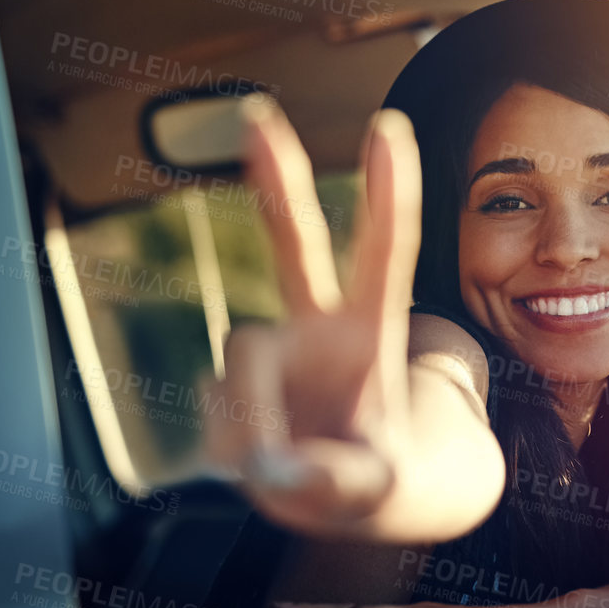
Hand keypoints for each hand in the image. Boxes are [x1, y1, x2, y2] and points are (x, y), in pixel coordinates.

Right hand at [200, 98, 422, 538]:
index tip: (391, 130)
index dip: (388, 192)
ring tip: (292, 468)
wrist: (349, 493)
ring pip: (240, 365)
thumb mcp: (376, 489)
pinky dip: (237, 449)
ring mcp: (271, 350)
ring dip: (256, 423)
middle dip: (276, 177)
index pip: (384, 253)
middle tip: (258, 115)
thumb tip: (273, 474)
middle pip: (295, 241)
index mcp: (372, 332)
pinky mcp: (230, 380)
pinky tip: (265, 463)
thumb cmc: (378, 476)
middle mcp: (318, 327)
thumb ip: (332, 481)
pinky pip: (217, 415)